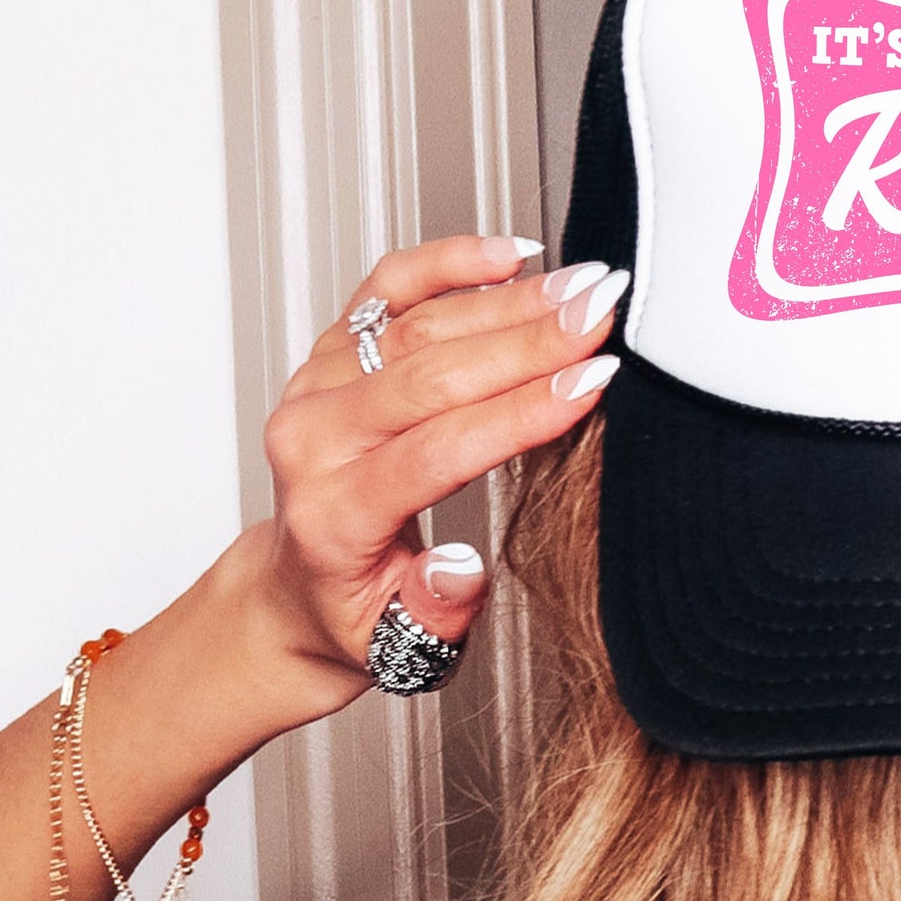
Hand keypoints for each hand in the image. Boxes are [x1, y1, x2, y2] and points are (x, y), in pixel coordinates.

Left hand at [248, 234, 628, 710]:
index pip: (438, 447)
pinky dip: (450, 261)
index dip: (521, 413)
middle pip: (430, 372)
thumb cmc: (357, 615)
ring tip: (585, 287)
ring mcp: (317, 385)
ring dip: (509, 300)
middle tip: (603, 315)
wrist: (297, 590)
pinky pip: (389, 289)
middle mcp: (314, 438)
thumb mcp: (401, 646)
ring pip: (417, 323)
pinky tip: (510, 254)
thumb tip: (462, 566)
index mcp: (334, 514)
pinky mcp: (331, 352)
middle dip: (529, 340)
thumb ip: (436, 610)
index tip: (592, 385)